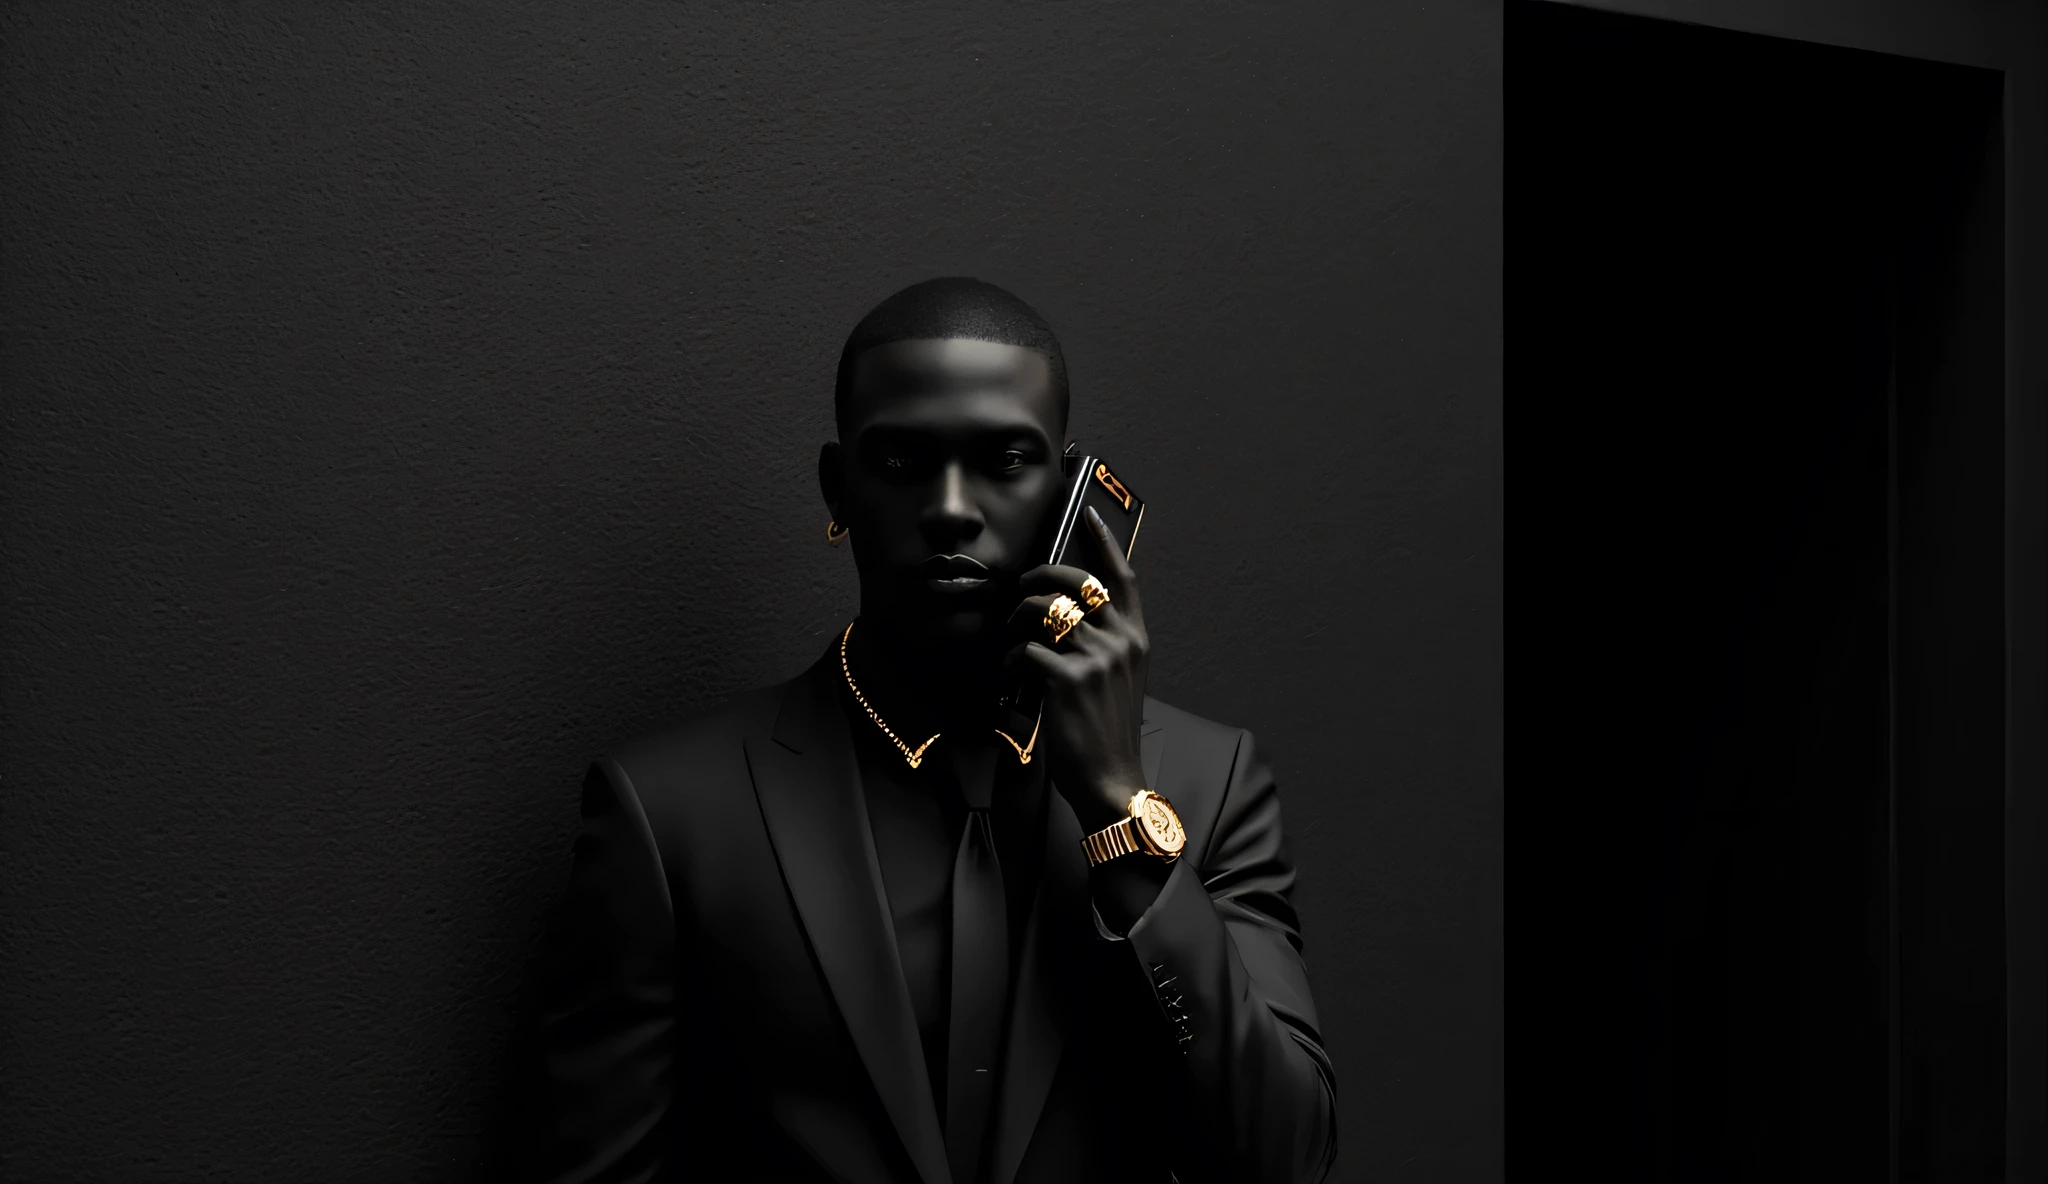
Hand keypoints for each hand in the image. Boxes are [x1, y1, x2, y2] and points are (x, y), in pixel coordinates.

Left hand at [1005, 506, 1149, 831]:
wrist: (1112, 779)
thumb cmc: (1108, 731)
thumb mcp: (1119, 679)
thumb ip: (1105, 644)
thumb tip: (1065, 614)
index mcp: (1137, 639)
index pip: (1122, 578)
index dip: (1103, 541)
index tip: (1087, 514)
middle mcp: (1121, 642)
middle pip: (1075, 582)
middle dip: (1040, 577)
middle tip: (1023, 586)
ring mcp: (1096, 659)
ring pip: (1044, 612)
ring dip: (1019, 619)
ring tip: (1014, 635)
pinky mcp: (1067, 679)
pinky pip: (1026, 650)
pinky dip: (1012, 660)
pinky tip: (1014, 674)